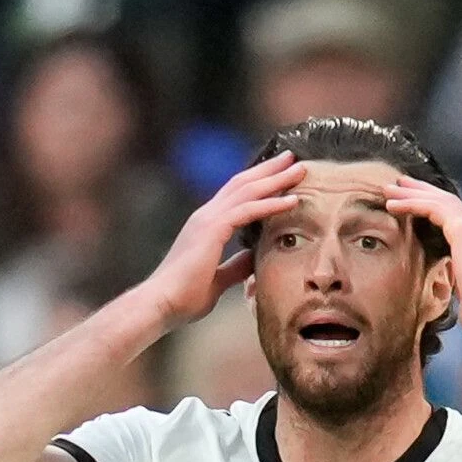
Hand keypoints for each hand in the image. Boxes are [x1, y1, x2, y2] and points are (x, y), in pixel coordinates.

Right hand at [148, 151, 304, 325]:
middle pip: (243, 184)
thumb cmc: (184, 297)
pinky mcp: (212, 229)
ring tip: (300, 169)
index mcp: (206, 225)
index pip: (236, 196)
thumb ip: (235, 266)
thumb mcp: (218, 279)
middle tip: (294, 158)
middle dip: (270, 170)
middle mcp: (206, 216)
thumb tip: (253, 258)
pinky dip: (271, 204)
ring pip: (248, 190)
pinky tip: (292, 200)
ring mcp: (208, 220)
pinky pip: (248, 210)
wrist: (161, 303)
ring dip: (276, 179)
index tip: (281, 175)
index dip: (259, 183)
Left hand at [383, 176, 461, 338]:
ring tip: (388, 189)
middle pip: (445, 202)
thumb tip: (452, 302)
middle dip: (421, 191)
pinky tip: (392, 205)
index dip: (431, 207)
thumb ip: (456, 292)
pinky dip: (411, 203)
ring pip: (438, 200)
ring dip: (411, 193)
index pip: (452, 219)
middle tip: (399, 184)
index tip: (412, 203)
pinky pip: (432, 208)